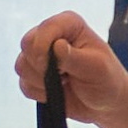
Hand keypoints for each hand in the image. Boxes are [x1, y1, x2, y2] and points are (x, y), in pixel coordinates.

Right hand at [15, 9, 127, 127]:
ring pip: (21, 65)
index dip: (42, 47)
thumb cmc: (106, 80)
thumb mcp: (97, 68)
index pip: (45, 28)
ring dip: (41, 82)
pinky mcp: (34, 74)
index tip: (52, 67)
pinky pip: (23, 84)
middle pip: (27, 44)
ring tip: (64, 83)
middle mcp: (51, 35)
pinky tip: (57, 92)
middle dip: (41, 66)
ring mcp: (40, 55)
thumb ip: (75, 57)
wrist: (105, 103)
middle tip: (64, 76)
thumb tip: (57, 46)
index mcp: (69, 24)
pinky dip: (39, 93)